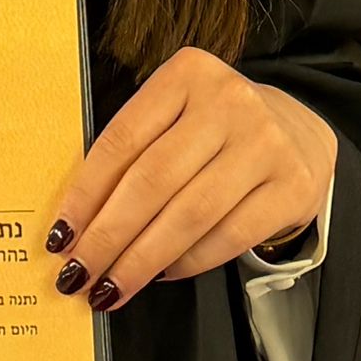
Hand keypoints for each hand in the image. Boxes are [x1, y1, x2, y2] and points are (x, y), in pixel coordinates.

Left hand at [42, 47, 335, 311]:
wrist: (300, 131)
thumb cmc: (216, 128)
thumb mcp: (175, 114)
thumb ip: (133, 149)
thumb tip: (77, 221)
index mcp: (187, 73)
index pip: (122, 140)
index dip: (84, 194)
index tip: (60, 236)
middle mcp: (229, 102)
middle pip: (152, 181)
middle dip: (107, 236)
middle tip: (77, 274)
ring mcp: (266, 144)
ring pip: (188, 215)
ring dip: (141, 260)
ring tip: (110, 288)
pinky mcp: (292, 187)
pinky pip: (227, 237)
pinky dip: (187, 263)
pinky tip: (160, 275)